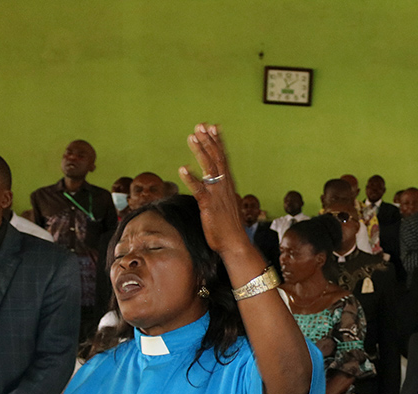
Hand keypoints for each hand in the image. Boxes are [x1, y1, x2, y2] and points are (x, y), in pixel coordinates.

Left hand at [180, 124, 252, 258]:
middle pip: (216, 158)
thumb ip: (221, 191)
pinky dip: (191, 178)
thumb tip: (216, 185)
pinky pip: (199, 189)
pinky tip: (182, 168)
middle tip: (200, 126)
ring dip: (200, 151)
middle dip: (208, 141)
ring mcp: (217, 195)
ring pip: (209, 168)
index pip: (223, 158)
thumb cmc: (229, 226)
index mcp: (228, 184)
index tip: (212, 127)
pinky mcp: (209, 205)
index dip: (217, 141)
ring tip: (191, 137)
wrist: (235, 243)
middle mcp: (224, 186)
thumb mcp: (226, 204)